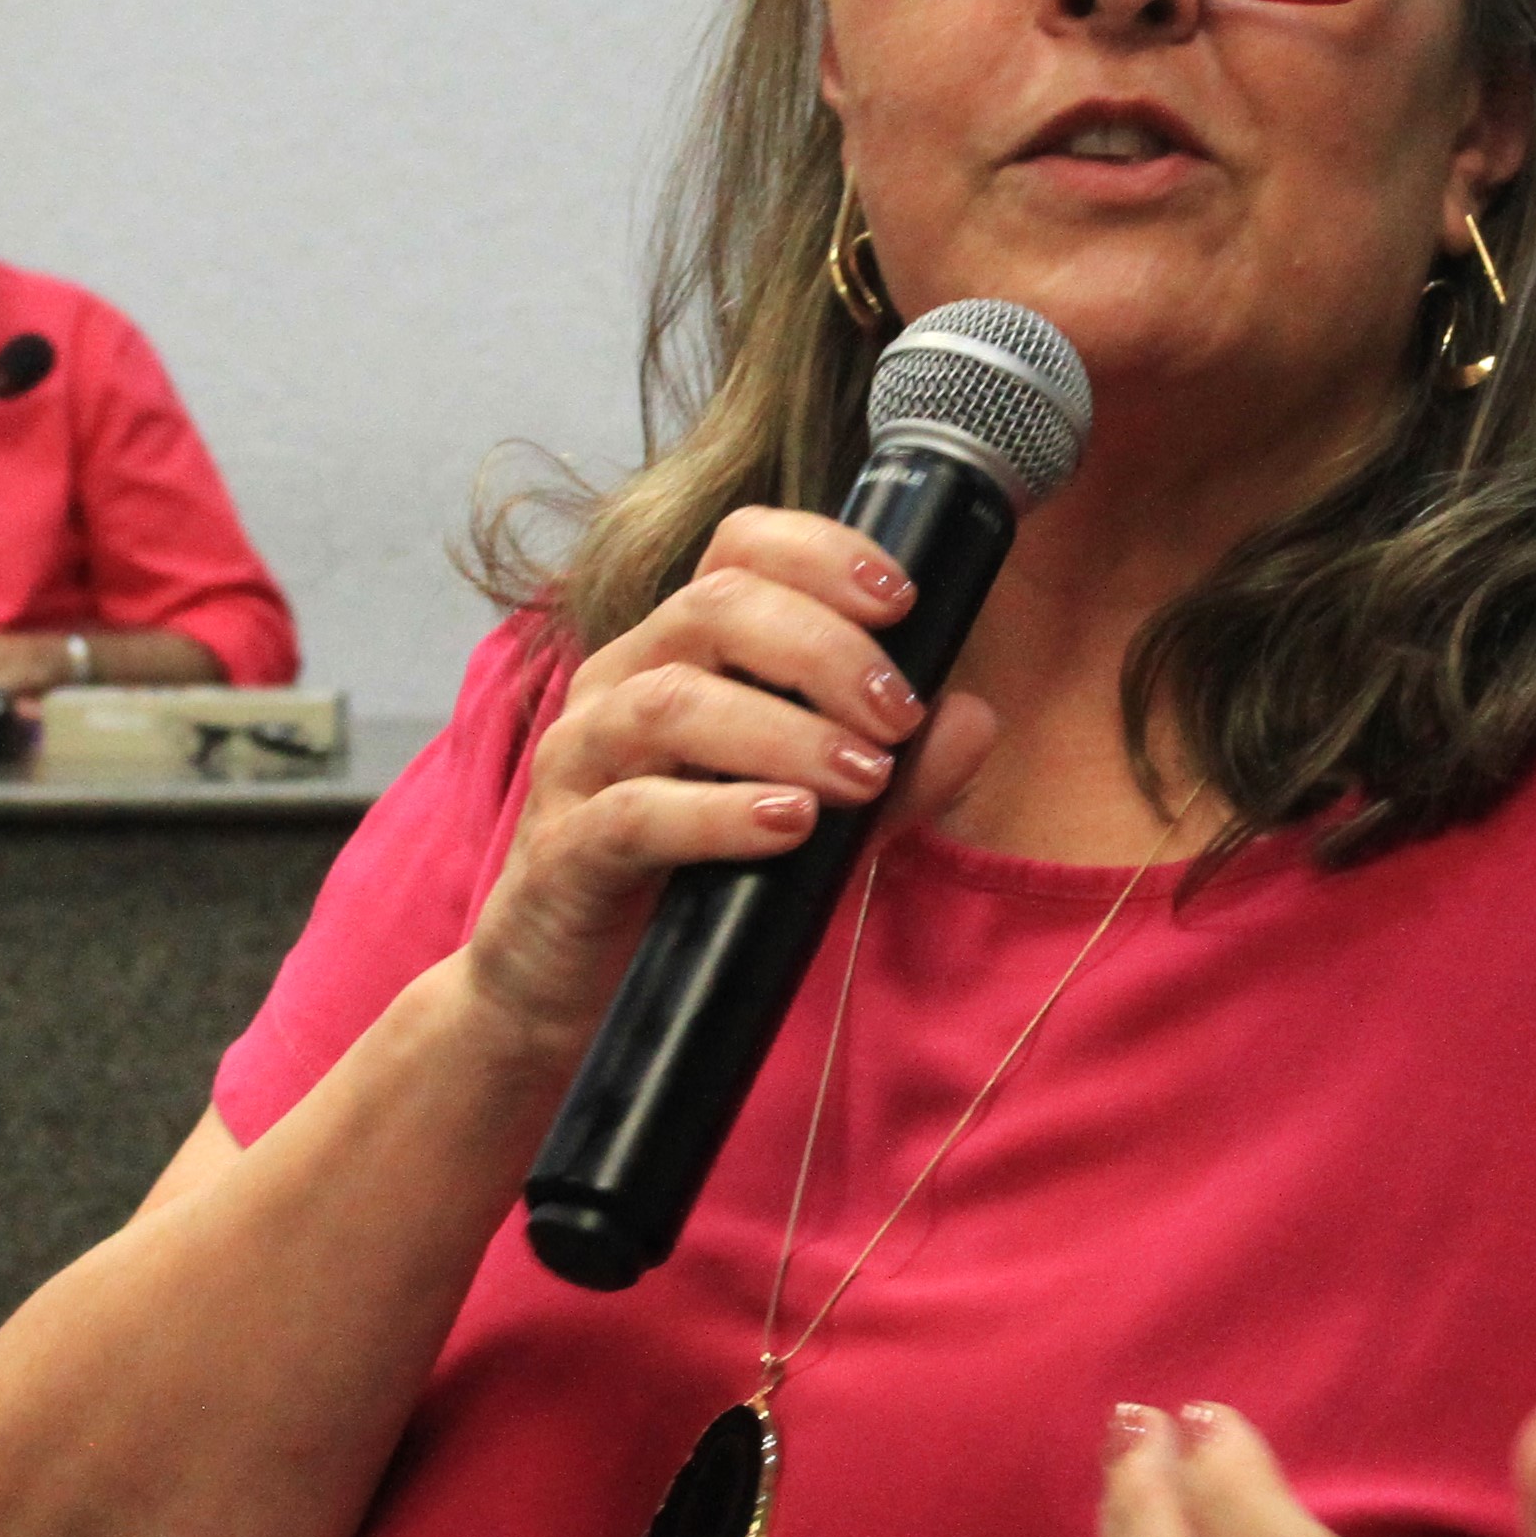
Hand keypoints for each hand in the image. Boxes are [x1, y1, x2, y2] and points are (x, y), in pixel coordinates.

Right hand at [456, 510, 996, 1067]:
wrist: (570, 988)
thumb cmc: (693, 883)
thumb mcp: (814, 819)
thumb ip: (895, 775)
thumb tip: (972, 716)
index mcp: (677, 650)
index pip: (739, 548)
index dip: (821, 552)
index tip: (901, 600)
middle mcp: (620, 683)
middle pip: (713, 607)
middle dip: (822, 649)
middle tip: (895, 714)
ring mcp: (580, 762)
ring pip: (671, 702)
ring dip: (785, 732)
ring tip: (862, 777)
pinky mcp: (563, 851)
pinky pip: (633, 813)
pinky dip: (720, 814)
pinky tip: (788, 825)